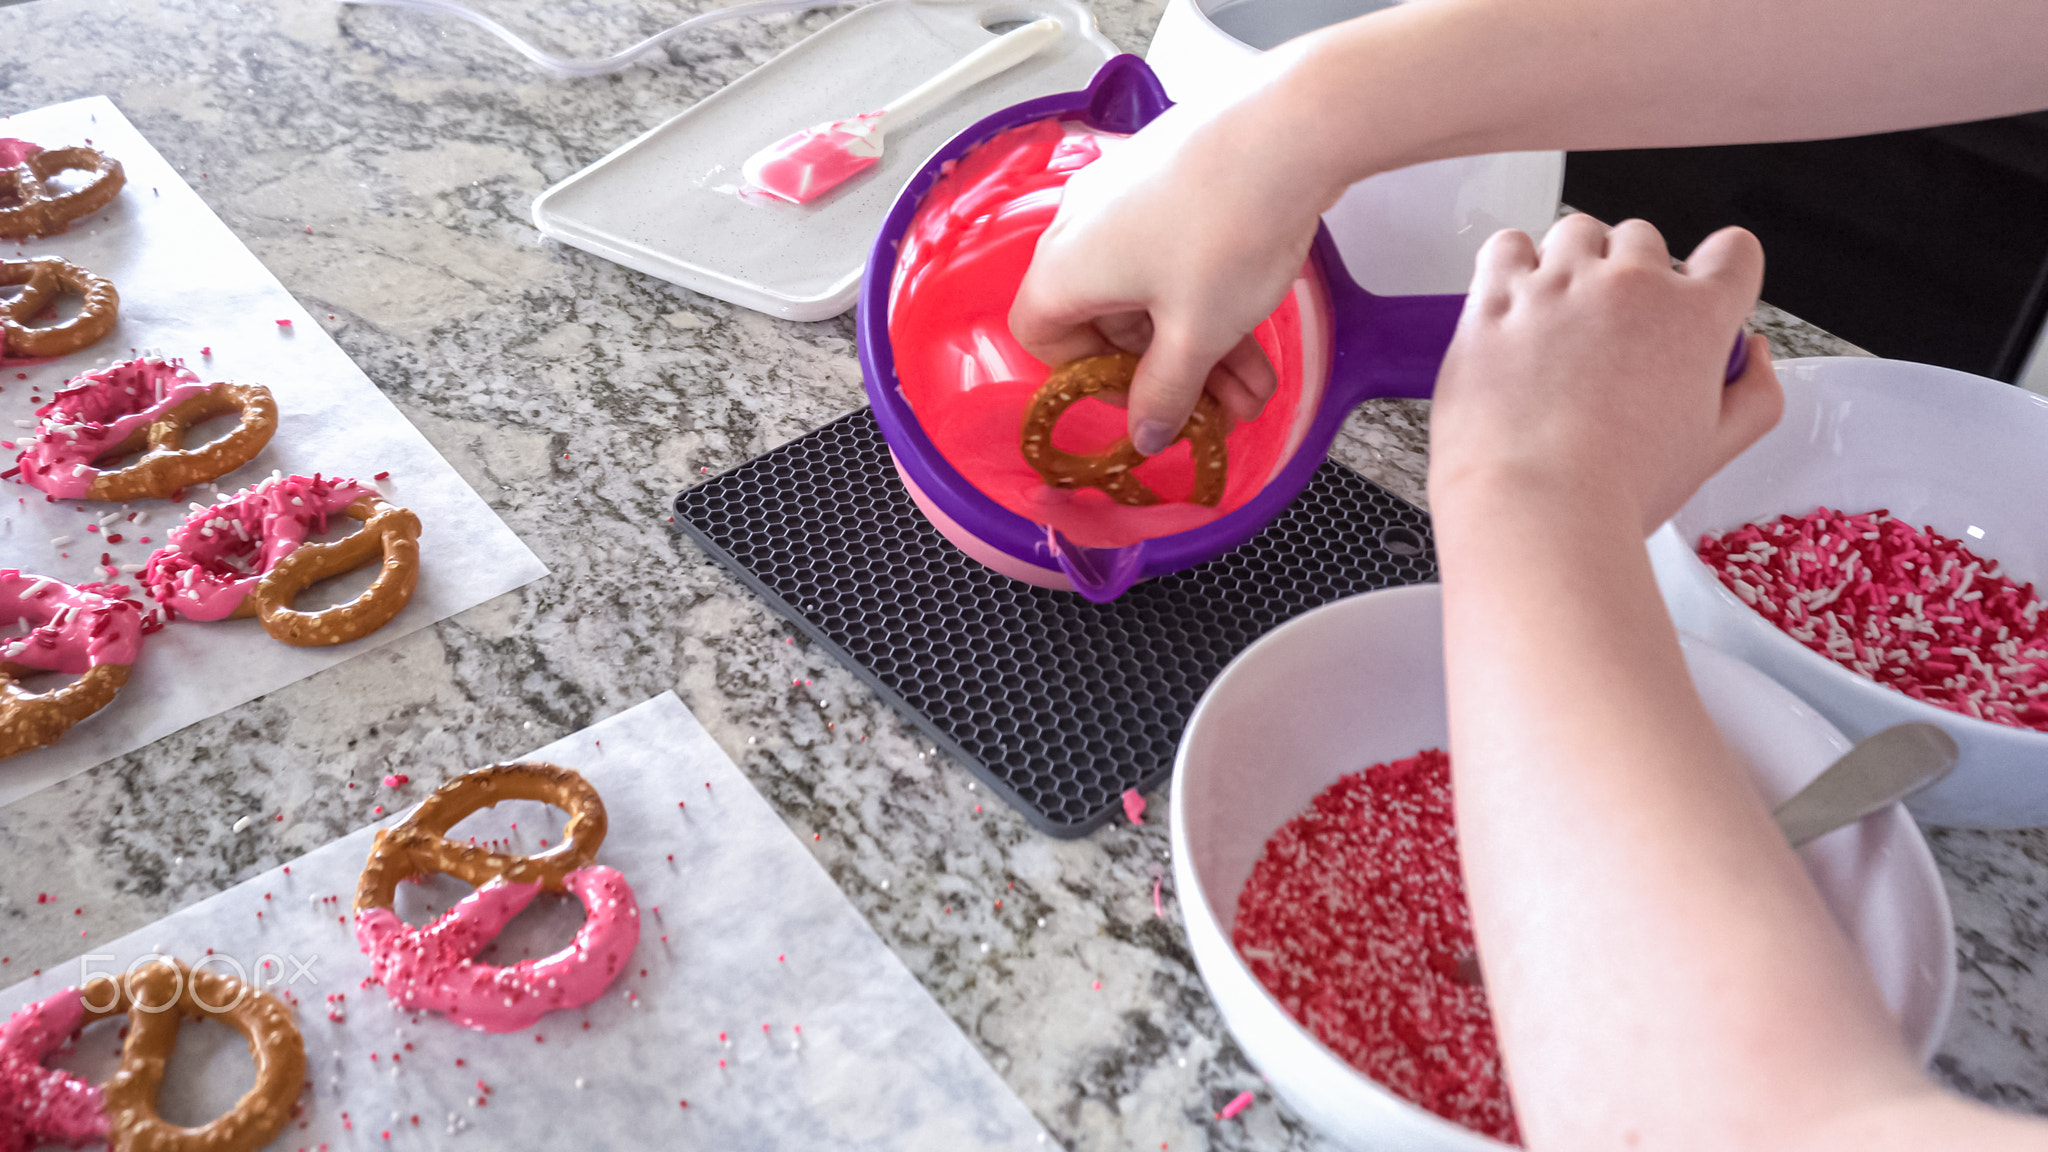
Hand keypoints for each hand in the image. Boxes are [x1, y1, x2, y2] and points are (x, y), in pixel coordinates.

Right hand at [1007, 93, 1339, 454]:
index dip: (1089, 379)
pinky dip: (1210, 302)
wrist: (1289, 131)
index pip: (1041, 337)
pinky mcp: (1172, 180)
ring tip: (1252, 389)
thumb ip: (1166, 394)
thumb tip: (1147, 434)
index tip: (1142, 399)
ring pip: (1153, 295)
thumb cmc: (1226, 226)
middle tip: (1215, 409)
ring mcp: (1129, 198)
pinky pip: (1176, 259)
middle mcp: (1083, 227)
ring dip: (1200, 349)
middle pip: (1108, 321)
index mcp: (1064, 266)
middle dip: (1167, 373)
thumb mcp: (1196, 335)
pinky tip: (1257, 340)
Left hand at [1427, 215, 1782, 532]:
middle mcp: (1629, 286)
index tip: (1694, 299)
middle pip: (1643, 240)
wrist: (1535, 511)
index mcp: (1694, 317)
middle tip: (1613, 333)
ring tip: (1560, 322)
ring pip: (1576, 233)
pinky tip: (1516, 304)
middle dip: (1633, 278)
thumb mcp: (1715, 452)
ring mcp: (1558, 286)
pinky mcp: (1496, 300)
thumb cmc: (1616, 493)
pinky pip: (1507, 246)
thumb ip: (1754, 395)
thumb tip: (1750, 356)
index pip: (1733, 252)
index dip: (1718, 276)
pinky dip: (1512, 265)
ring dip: (1573, 265)